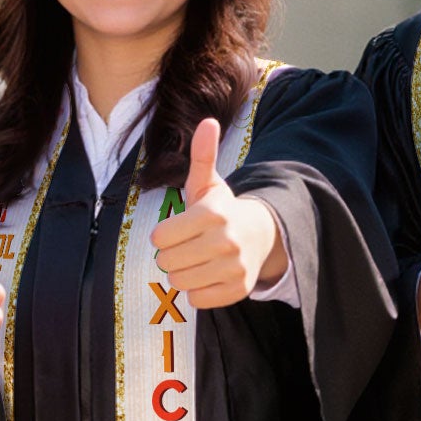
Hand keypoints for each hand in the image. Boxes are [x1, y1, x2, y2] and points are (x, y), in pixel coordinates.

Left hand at [148, 118, 283, 309]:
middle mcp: (226, 242)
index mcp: (214, 214)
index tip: (176, 230)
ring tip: (196, 260)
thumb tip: (207, 121)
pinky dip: (197, 291)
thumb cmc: (222, 210)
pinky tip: (207, 274)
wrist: (260, 235)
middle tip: (186, 247)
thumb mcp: (209, 183)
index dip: (163, 235)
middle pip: (167, 262)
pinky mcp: (238, 290)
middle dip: (171, 255)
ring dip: (182, 274)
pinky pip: (197, 299)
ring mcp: (234, 268)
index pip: (160, 238)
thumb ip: (202, 155)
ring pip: (180, 283)